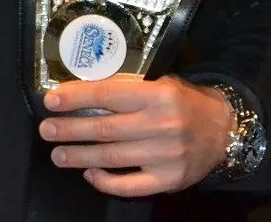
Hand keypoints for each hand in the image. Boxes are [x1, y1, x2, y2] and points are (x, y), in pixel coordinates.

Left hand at [39, 74, 232, 197]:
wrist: (223, 129)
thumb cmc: (184, 102)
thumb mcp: (160, 83)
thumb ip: (128, 89)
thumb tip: (82, 94)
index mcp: (158, 95)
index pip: (108, 95)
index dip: (76, 98)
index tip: (51, 101)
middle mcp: (161, 125)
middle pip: (105, 129)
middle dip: (70, 130)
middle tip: (47, 130)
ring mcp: (166, 156)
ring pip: (112, 158)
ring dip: (80, 156)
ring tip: (58, 154)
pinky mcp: (170, 180)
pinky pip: (130, 185)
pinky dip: (106, 182)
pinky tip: (90, 174)